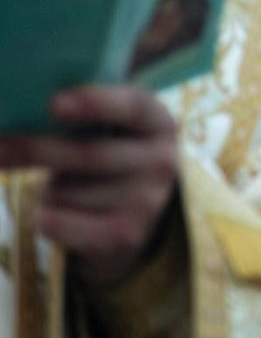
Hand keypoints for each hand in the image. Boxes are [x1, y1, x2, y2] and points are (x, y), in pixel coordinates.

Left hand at [0, 86, 180, 284]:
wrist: (134, 216)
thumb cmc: (107, 157)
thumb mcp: (110, 130)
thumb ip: (83, 118)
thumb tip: (19, 110)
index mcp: (158, 123)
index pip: (131, 107)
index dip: (95, 103)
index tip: (55, 104)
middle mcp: (163, 161)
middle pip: (87, 154)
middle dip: (34, 149)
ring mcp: (148, 201)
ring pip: (67, 191)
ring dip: (49, 191)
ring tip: (65, 190)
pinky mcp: (126, 234)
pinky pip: (60, 222)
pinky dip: (45, 217)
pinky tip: (55, 214)